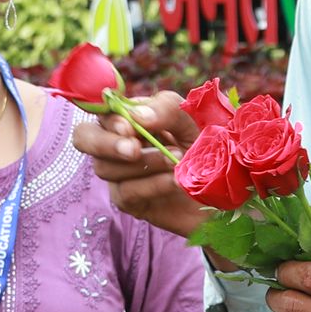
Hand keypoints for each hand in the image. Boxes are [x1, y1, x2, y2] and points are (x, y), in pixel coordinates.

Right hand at [69, 93, 204, 239]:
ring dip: (143, 164)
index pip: (100, 111)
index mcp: (128, 117)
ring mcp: (120, 174)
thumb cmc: (207, 146)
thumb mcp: (192, 120)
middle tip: (134, 150)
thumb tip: (136, 117)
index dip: (109, 119)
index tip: (130, 127)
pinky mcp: (129, 201)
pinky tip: (175, 182)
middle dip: (104, 143)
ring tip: (176, 160)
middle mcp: (116, 143)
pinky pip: (126, 192)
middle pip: (83, 138)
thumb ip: (166, 110)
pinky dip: (152, 185)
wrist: (227, 190)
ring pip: (105, 168)